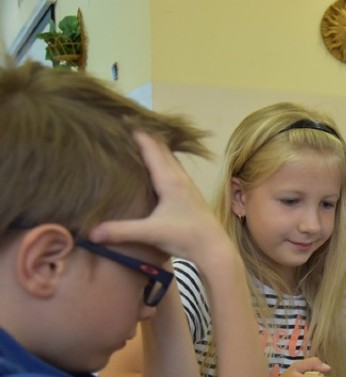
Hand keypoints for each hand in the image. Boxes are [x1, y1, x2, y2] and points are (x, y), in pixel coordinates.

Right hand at [87, 131, 229, 262]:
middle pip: (161, 147)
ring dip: (155, 145)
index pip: (151, 147)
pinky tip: (156, 165)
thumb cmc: (186, 238)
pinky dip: (162, 159)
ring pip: (169, 157)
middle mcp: (180, 177)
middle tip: (125, 123)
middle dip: (144, 133)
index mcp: (170, 179)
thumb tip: (90, 233)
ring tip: (138, 139)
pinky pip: (173, 167)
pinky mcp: (190, 193)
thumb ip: (121, 231)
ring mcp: (187, 184)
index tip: (120, 117)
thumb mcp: (151, 233)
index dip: (136, 131)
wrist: (214, 249)